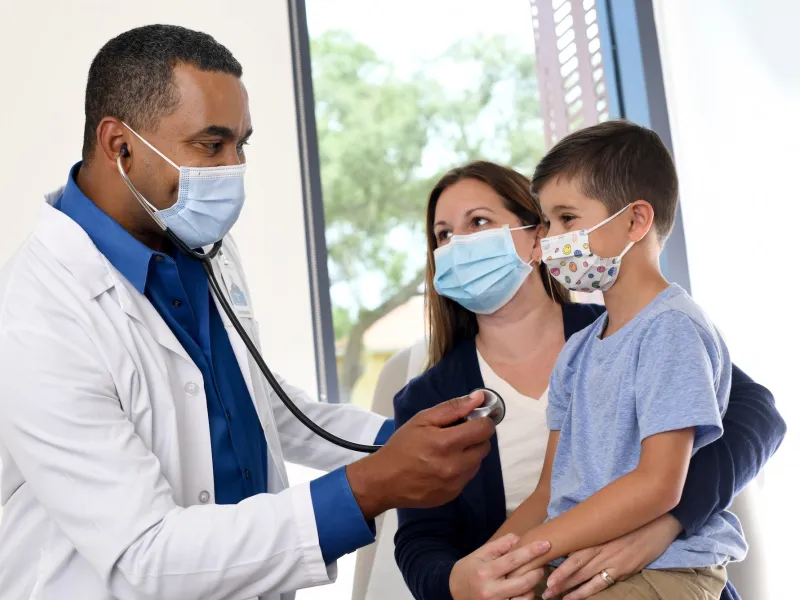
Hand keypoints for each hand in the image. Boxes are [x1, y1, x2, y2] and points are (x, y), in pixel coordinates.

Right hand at [347, 391, 493, 519]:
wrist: (384, 481)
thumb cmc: (401, 447)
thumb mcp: (421, 420)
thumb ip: (452, 408)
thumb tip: (479, 398)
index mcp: (446, 443)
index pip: (484, 429)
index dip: (481, 421)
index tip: (470, 420)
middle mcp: (455, 465)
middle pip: (484, 446)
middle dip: (475, 437)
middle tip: (456, 435)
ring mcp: (455, 483)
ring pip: (478, 462)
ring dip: (469, 453)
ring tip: (447, 451)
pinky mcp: (453, 494)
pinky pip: (468, 477)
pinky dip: (461, 468)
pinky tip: (443, 466)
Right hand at [450, 534, 549, 599]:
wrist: (453, 592)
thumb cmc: (469, 570)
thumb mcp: (480, 553)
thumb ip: (500, 545)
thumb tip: (520, 539)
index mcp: (485, 572)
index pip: (513, 560)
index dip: (531, 551)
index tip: (545, 544)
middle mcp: (490, 591)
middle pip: (523, 582)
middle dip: (537, 571)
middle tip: (542, 563)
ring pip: (525, 598)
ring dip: (533, 586)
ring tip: (532, 577)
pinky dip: (526, 597)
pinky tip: (525, 589)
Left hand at [541, 514, 682, 598]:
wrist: (659, 522)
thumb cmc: (631, 521)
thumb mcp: (609, 522)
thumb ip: (592, 530)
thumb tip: (572, 534)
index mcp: (596, 535)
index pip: (572, 552)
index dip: (558, 564)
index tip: (541, 569)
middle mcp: (602, 549)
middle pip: (575, 567)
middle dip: (558, 580)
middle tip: (543, 590)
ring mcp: (614, 561)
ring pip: (586, 578)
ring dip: (569, 589)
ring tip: (554, 596)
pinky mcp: (624, 570)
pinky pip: (603, 583)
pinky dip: (588, 592)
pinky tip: (575, 598)